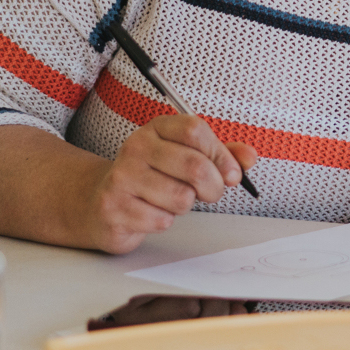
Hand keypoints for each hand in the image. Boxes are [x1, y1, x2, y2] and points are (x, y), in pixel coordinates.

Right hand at [79, 114, 258, 254]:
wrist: (100, 203)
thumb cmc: (151, 178)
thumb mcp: (185, 157)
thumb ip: (220, 154)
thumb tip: (249, 157)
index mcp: (156, 129)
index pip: (195, 130)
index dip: (221, 154)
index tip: (231, 173)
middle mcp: (136, 147)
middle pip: (195, 166)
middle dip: (213, 186)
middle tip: (211, 193)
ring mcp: (122, 177)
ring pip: (181, 197)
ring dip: (186, 205)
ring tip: (172, 200)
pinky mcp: (115, 208)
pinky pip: (162, 220)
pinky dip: (165, 221)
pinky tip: (151, 212)